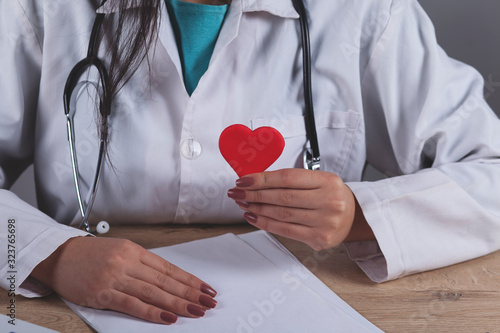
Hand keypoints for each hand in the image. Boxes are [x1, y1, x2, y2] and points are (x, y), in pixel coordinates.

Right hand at [31, 237, 216, 324]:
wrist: (58, 255)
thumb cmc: (91, 254)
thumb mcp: (120, 250)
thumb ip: (142, 264)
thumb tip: (169, 279)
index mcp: (135, 250)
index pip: (169, 268)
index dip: (190, 280)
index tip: (206, 289)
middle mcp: (128, 262)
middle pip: (165, 281)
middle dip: (190, 293)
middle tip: (208, 302)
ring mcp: (115, 278)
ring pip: (153, 292)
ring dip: (177, 304)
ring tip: (196, 311)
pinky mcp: (102, 293)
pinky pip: (132, 304)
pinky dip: (152, 312)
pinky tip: (168, 318)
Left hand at [227, 168, 373, 250]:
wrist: (353, 217)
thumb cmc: (329, 196)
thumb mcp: (318, 180)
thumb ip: (292, 180)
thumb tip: (255, 181)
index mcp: (328, 181)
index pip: (288, 178)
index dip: (262, 179)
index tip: (244, 180)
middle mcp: (329, 201)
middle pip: (282, 197)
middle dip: (254, 194)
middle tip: (237, 192)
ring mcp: (325, 222)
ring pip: (282, 214)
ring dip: (256, 209)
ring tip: (242, 203)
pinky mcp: (319, 238)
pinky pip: (285, 230)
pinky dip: (265, 223)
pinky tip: (253, 217)